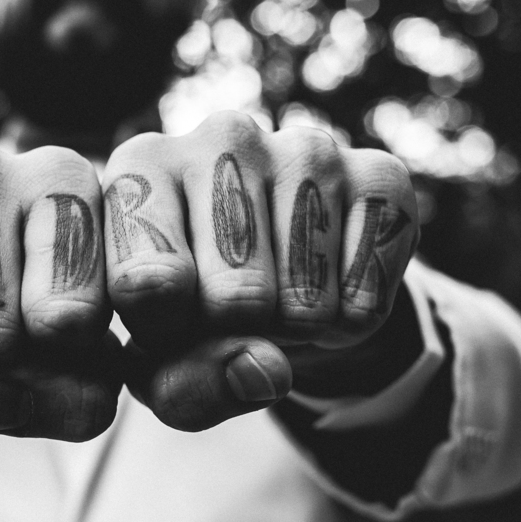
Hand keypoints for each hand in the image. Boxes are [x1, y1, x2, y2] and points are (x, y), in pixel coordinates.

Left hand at [101, 111, 418, 430]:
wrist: (278, 279)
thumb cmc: (189, 312)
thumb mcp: (160, 361)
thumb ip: (183, 385)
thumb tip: (260, 371)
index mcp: (140, 165)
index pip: (145, 280)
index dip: (162, 334)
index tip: (164, 327)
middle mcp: (221, 136)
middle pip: (233, 299)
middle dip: (234, 337)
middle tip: (226, 313)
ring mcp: (305, 148)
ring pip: (305, 304)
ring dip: (293, 334)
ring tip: (274, 300)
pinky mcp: (379, 173)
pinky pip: (367, 297)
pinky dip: (349, 324)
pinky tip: (326, 287)